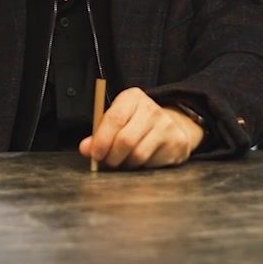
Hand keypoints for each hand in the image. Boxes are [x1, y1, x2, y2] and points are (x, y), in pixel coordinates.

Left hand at [79, 87, 204, 168]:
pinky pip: (151, 163)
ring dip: (126, 163)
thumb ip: (100, 133)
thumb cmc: (137, 122)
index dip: (101, 140)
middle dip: (112, 156)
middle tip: (107, 161)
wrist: (173, 123)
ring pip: (138, 155)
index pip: (114, 119)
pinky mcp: (176, 142)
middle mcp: (151, 109)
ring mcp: (166, 126)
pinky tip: (140, 159)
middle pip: (125, 140)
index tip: (94, 153)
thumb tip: (86, 148)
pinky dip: (141, 166)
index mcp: (132, 97)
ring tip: (123, 159)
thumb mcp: (118, 119)